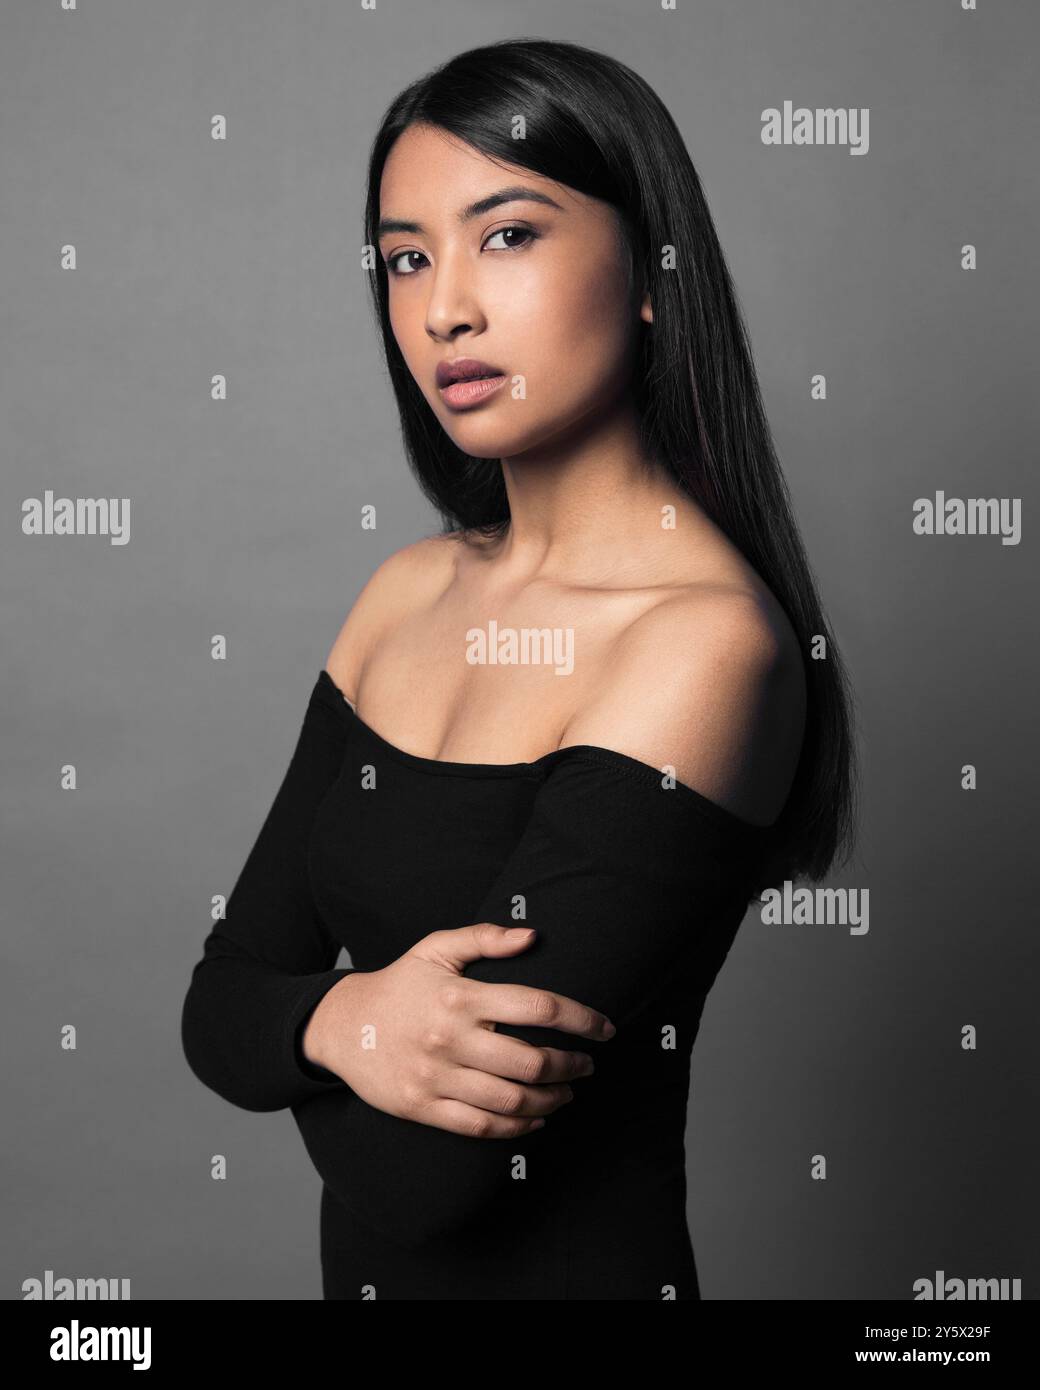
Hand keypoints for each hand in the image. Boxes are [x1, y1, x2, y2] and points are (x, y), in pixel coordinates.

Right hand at [301, 923, 613, 1137]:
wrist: (342, 1026)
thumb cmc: (398, 984)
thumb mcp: (435, 949)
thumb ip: (484, 938)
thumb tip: (533, 935)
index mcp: (460, 996)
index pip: (537, 1008)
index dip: (581, 1019)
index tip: (605, 1029)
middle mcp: (450, 1038)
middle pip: (531, 1061)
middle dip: (572, 1066)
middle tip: (588, 1064)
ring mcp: (436, 1077)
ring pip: (511, 1099)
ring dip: (552, 1100)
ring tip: (568, 1092)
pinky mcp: (423, 1107)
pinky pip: (481, 1125)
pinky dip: (517, 1126)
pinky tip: (535, 1117)